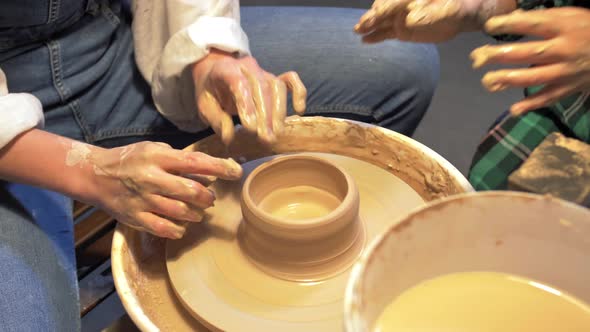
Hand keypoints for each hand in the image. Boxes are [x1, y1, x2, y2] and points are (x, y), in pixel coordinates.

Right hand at [89, 142, 242, 238]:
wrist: (95, 175)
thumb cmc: (131, 160)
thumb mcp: (154, 149)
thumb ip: (179, 159)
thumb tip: (210, 170)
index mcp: (158, 158)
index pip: (194, 162)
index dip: (219, 167)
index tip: (236, 172)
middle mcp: (151, 178)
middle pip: (190, 191)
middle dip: (207, 197)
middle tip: (210, 198)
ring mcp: (143, 200)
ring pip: (180, 212)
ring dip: (196, 213)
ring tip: (197, 211)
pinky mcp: (135, 217)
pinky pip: (164, 228)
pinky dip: (179, 229)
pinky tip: (182, 225)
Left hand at [192, 49, 306, 144]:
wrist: (216, 70)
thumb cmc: (211, 90)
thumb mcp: (204, 105)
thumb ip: (216, 120)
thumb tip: (229, 137)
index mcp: (225, 70)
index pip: (239, 84)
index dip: (247, 105)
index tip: (250, 128)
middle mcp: (248, 68)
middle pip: (261, 87)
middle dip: (265, 115)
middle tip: (265, 139)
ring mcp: (263, 72)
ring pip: (277, 87)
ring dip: (279, 112)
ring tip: (276, 134)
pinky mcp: (275, 77)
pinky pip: (291, 80)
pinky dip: (298, 93)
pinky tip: (299, 110)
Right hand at [354, 0, 511, 42]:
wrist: (461, 14)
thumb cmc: (456, 6)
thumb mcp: (446, 10)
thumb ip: (429, 14)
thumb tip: (410, 19)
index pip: (393, 3)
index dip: (382, 9)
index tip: (373, 16)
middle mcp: (402, 5)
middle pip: (383, 10)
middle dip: (371, 17)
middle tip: (361, 26)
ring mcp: (400, 17)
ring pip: (382, 21)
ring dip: (369, 26)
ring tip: (358, 31)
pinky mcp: (401, 29)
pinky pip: (386, 32)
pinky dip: (376, 36)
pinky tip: (365, 40)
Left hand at [471, 8, 589, 114]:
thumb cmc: (586, 30)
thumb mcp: (569, 16)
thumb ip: (542, 18)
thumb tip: (512, 18)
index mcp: (565, 27)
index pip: (534, 24)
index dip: (510, 24)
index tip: (489, 26)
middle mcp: (565, 49)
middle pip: (529, 53)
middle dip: (499, 55)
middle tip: (476, 57)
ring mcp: (566, 71)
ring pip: (534, 77)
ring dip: (508, 80)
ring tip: (486, 80)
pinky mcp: (568, 88)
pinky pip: (548, 98)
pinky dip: (531, 105)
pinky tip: (513, 110)